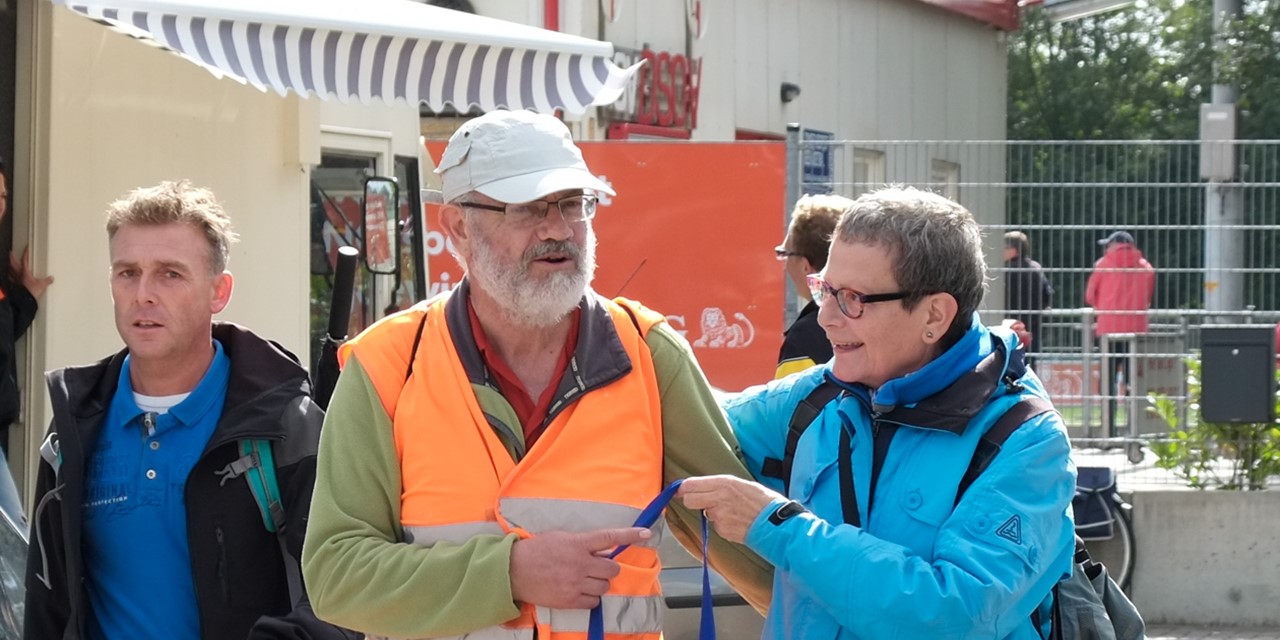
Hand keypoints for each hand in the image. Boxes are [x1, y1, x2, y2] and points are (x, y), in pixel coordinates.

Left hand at [10, 247, 52, 298]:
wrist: (24, 300)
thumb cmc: (31, 292)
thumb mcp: (41, 285)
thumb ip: (47, 281)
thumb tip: (51, 278)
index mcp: (24, 272)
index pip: (24, 260)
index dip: (25, 254)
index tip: (26, 248)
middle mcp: (18, 275)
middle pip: (13, 264)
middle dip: (11, 257)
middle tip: (11, 252)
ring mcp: (15, 280)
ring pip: (10, 270)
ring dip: (9, 266)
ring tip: (9, 263)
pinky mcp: (14, 285)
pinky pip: (10, 279)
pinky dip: (9, 276)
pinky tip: (10, 277)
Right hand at [509, 527, 651, 609]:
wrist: (514, 571)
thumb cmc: (536, 550)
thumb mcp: (561, 538)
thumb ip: (582, 543)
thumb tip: (602, 550)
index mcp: (578, 544)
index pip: (610, 538)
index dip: (630, 536)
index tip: (646, 534)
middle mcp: (580, 563)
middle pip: (612, 569)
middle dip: (607, 568)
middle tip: (595, 567)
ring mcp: (576, 584)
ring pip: (604, 587)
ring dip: (599, 583)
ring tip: (584, 580)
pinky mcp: (570, 600)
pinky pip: (594, 602)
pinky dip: (590, 598)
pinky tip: (579, 591)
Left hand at [678, 475, 782, 543]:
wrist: (777, 522)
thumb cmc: (764, 501)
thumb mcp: (742, 484)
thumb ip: (721, 486)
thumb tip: (703, 487)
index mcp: (723, 483)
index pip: (691, 484)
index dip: (682, 488)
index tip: (677, 490)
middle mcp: (718, 499)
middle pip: (689, 500)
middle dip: (692, 501)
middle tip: (701, 501)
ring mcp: (719, 516)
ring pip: (706, 513)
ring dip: (713, 513)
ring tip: (733, 512)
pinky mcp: (723, 531)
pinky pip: (716, 526)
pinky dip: (723, 525)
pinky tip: (737, 522)